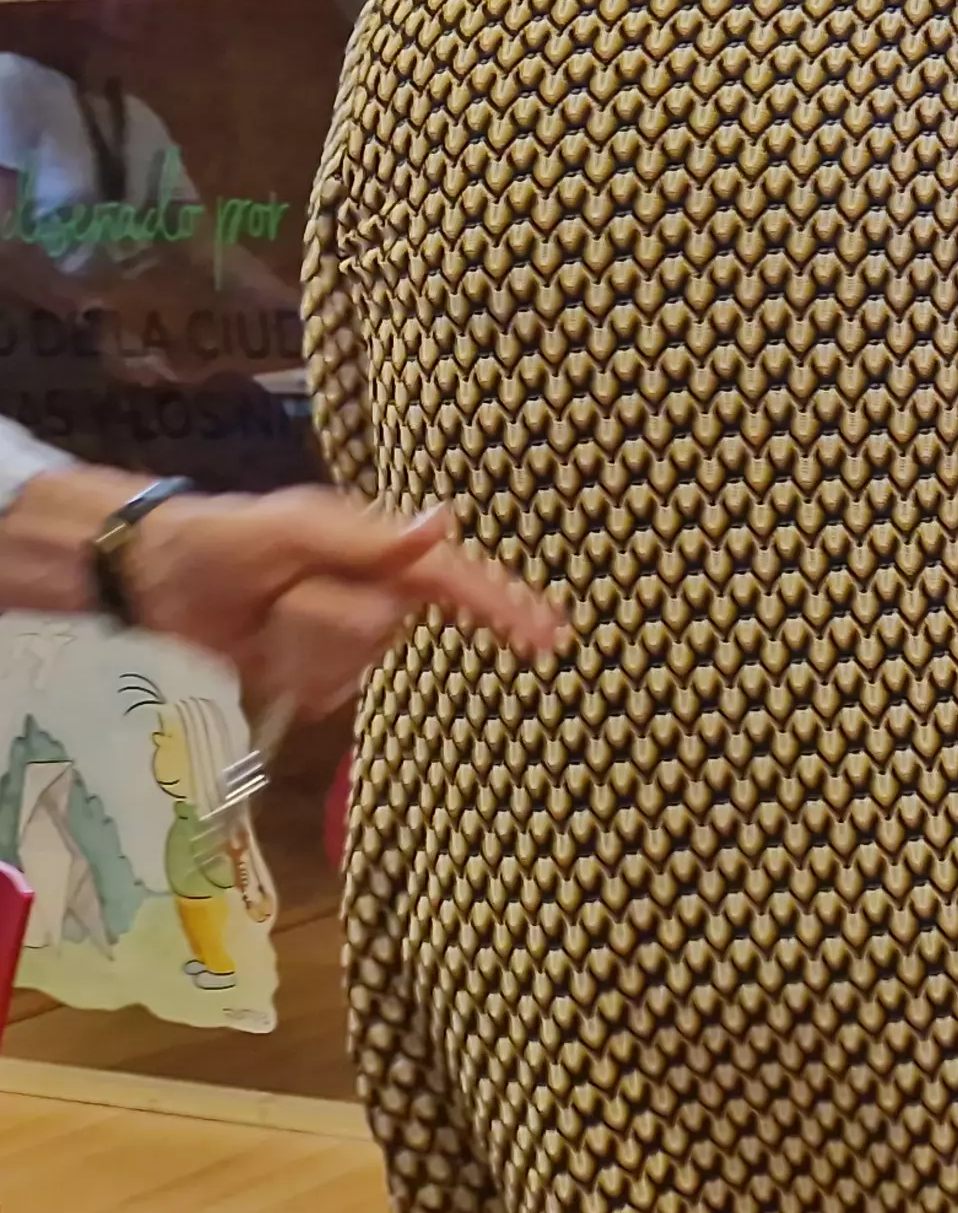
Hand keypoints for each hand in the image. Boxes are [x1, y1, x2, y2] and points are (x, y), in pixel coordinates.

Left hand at [130, 490, 569, 702]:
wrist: (152, 579)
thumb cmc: (224, 540)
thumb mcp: (293, 527)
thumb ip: (370, 537)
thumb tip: (444, 522)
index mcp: (380, 548)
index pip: (457, 580)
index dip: (505, 607)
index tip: (550, 639)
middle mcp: (375, 590)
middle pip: (387, 629)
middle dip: (331, 622)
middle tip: (280, 597)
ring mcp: (348, 633)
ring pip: (357, 662)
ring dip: (302, 648)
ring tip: (264, 620)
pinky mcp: (319, 669)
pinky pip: (328, 691)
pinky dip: (291, 676)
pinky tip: (264, 654)